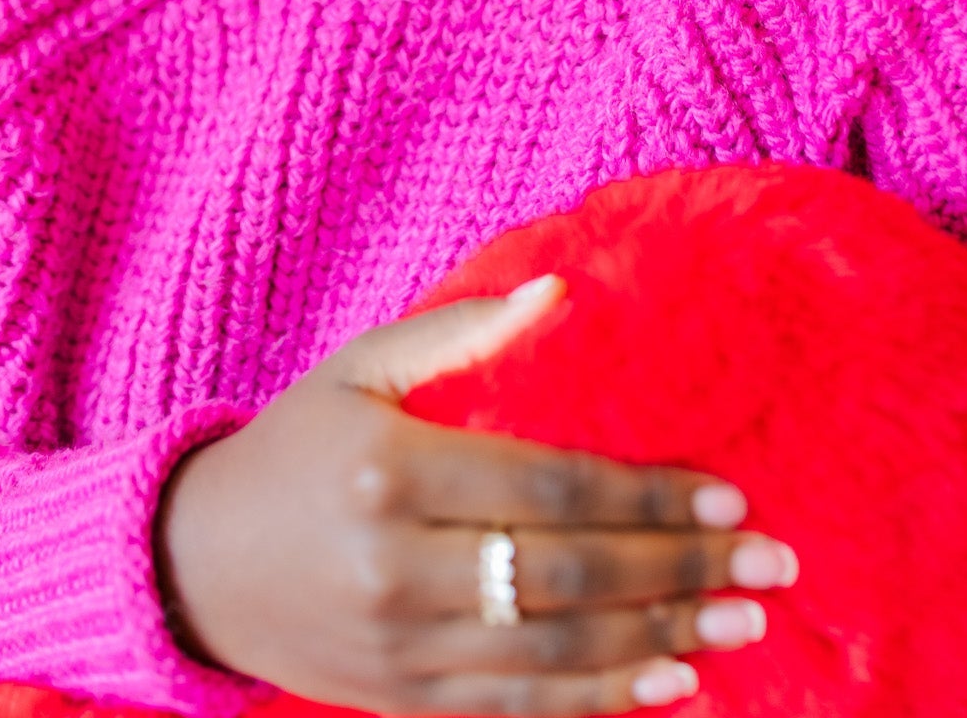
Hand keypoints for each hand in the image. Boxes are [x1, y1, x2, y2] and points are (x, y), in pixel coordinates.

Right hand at [153, 276, 797, 713]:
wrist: (193, 565)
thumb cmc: (297, 445)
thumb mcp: (362, 366)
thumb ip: (462, 333)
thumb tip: (561, 291)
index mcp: (392, 472)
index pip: (551, 490)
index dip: (647, 497)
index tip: (731, 496)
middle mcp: (397, 569)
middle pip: (568, 579)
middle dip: (682, 571)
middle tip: (772, 565)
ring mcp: (400, 650)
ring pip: (555, 655)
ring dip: (663, 642)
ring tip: (745, 623)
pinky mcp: (401, 702)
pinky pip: (518, 710)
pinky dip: (601, 702)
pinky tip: (672, 684)